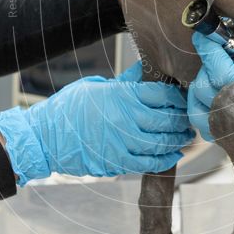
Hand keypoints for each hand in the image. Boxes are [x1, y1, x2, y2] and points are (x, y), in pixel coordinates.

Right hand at [0, 62, 193, 184]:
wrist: (44, 137)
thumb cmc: (68, 108)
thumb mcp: (96, 86)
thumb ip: (124, 82)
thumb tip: (144, 71)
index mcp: (122, 96)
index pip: (162, 95)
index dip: (176, 97)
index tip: (182, 97)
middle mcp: (126, 119)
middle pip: (167, 120)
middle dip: (182, 120)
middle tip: (189, 119)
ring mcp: (123, 143)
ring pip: (162, 143)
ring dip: (178, 140)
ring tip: (185, 136)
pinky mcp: (117, 162)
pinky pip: (149, 163)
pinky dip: (165, 159)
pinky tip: (173, 155)